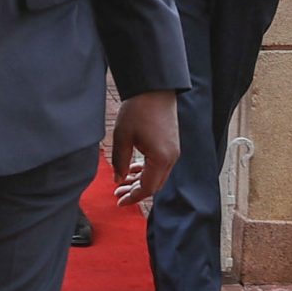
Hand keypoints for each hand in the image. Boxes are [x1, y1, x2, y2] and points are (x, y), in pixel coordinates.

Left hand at [109, 91, 180, 206]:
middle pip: (155, 185)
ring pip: (158, 175)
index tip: (119, 202)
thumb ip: (120, 162)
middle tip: (117, 193)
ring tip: (122, 181)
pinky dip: (148, 170)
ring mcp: (174, 151)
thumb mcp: (122, 137)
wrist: (154, 88)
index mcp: (161, 158)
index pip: (147, 188)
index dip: (132, 197)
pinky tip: (134, 169)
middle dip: (136, 191)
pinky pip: (161, 165)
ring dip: (141, 180)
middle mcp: (171, 157)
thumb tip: (118, 179)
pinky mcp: (172, 144)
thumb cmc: (138, 110)